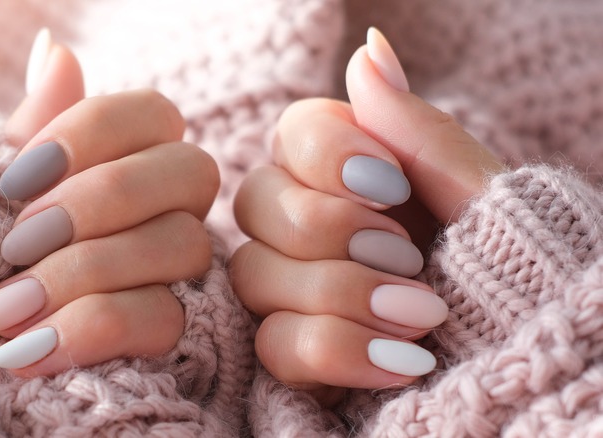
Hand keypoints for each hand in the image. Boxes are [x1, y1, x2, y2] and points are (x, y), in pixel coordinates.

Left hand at [0, 29, 218, 376]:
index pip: (154, 113)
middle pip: (190, 171)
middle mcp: (176, 203)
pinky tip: (22, 350)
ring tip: (0, 310)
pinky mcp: (178, 330)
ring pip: (182, 244)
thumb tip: (54, 46)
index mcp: (137, 155)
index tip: (14, 181)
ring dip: (82, 273)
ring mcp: (184, 266)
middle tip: (15, 242)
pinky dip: (88, 330)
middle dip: (98, 202)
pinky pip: (161, 318)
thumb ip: (36, 123)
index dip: (89, 136)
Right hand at [231, 28, 502, 401]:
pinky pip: (272, 344)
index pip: (289, 134)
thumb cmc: (517, 270)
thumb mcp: (478, 193)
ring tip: (423, 316)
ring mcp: (301, 292)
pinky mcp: (300, 355)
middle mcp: (317, 228)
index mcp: (357, 178)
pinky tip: (400, 361)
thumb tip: (369, 46)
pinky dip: (337, 350)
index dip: (324, 154)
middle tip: (407, 256)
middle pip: (254, 203)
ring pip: (254, 274)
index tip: (391, 184)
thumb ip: (413, 125)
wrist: (533, 363)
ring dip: (342, 293)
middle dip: (329, 229)